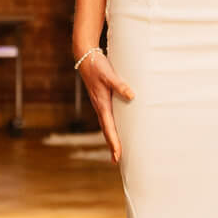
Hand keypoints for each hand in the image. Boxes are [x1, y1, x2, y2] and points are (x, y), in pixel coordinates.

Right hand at [76, 47, 134, 162]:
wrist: (84, 57)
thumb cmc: (97, 66)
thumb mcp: (109, 74)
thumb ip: (120, 85)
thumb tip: (132, 96)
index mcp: (101, 104)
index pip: (109, 128)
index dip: (114, 142)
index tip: (118, 156)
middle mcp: (100, 106)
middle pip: (106, 130)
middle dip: (112, 145)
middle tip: (116, 160)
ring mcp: (100, 103)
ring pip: (106, 125)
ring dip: (111, 138)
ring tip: (116, 150)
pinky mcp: (101, 99)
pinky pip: (107, 118)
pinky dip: (111, 127)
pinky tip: (115, 129)